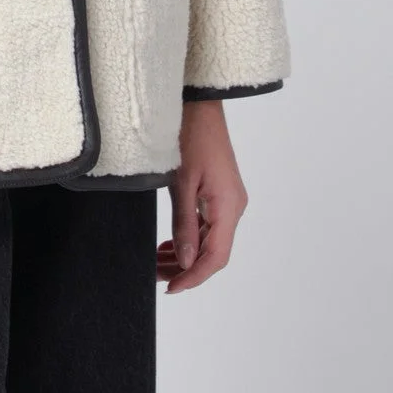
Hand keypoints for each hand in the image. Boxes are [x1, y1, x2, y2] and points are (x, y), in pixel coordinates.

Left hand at [157, 99, 248, 293]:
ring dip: (187, 255)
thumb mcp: (181, 182)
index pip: (216, 257)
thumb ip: (184, 224)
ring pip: (210, 240)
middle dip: (187, 269)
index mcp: (228, 206)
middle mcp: (233, 206)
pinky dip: (190, 238)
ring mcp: (228, 199)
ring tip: (159, 264)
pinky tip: (171, 245)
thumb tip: (186, 262)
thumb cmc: (189, 135)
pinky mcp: (219, 192)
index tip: (172, 288)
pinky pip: (208, 225)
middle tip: (158, 278)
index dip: (194, 277)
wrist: (198, 103)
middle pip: (214, 252)